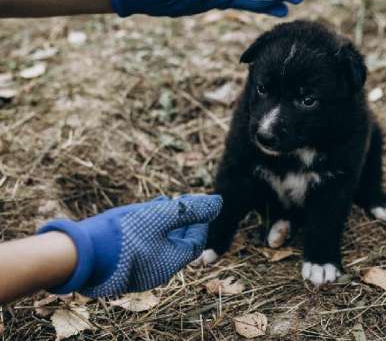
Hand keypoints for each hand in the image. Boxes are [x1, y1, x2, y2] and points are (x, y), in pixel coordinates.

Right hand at [37, 194, 221, 296]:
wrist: (79, 254)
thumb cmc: (123, 234)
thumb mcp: (160, 215)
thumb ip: (190, 209)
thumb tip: (219, 202)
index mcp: (171, 262)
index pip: (195, 242)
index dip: (200, 221)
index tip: (199, 203)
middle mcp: (157, 271)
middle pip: (178, 243)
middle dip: (183, 221)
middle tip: (183, 201)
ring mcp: (139, 271)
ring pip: (160, 244)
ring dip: (165, 223)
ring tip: (164, 202)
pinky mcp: (122, 266)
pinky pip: (143, 247)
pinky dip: (148, 230)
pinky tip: (143, 213)